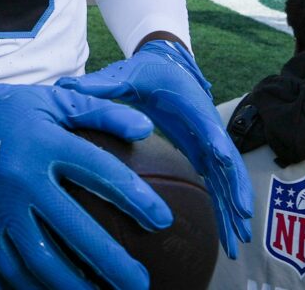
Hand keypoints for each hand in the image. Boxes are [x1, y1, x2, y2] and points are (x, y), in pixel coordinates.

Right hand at [0, 71, 171, 289]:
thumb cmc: (7, 108)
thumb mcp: (53, 100)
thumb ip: (101, 113)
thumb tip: (145, 129)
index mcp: (45, 143)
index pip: (100, 173)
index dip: (135, 198)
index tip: (162, 221)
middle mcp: (24, 179)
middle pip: (74, 229)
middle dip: (111, 262)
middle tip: (140, 282)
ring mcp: (2, 209)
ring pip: (41, 259)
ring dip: (74, 285)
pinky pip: (10, 267)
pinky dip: (34, 288)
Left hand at [59, 40, 253, 256]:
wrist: (165, 63)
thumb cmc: (143, 71)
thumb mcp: (123, 75)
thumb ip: (99, 85)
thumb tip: (64, 85)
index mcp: (187, 102)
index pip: (203, 122)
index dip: (214, 141)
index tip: (221, 162)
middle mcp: (205, 122)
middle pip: (226, 157)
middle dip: (235, 189)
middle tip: (241, 218)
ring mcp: (207, 139)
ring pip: (227, 176)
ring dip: (234, 205)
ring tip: (237, 240)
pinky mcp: (204, 151)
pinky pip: (218, 181)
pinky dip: (225, 205)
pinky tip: (228, 232)